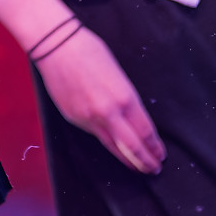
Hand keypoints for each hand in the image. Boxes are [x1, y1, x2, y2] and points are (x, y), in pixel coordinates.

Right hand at [38, 22, 165, 173]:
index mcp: (125, 98)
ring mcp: (89, 117)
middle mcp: (109, 112)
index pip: (146, 132)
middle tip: (154, 169)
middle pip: (133, 147)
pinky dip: (108, 143)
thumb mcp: (118, 75)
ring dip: (128, 160)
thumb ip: (126, 100)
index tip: (161, 155)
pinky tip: (114, 146)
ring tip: (138, 167)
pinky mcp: (73, 118)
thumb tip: (132, 119)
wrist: (55, 46)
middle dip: (146, 161)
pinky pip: (95, 135)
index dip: (155, 147)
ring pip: (113, 147)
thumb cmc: (88, 51)